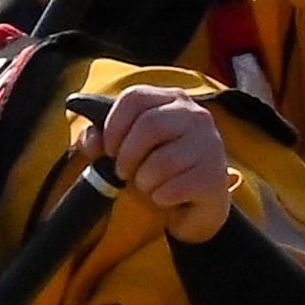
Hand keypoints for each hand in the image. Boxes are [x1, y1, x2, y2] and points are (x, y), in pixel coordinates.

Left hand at [83, 86, 239, 238]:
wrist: (194, 207)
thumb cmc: (157, 171)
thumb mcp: (124, 151)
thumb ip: (101, 141)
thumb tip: (90, 138)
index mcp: (172, 100)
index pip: (135, 97)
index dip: (113, 124)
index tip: (108, 148)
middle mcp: (196, 115)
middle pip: (149, 125)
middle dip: (127, 155)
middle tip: (123, 172)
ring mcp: (209, 144)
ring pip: (161, 162)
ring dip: (144, 182)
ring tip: (149, 186)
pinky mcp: (214, 176)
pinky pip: (174, 188)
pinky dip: (161, 198)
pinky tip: (168, 197)